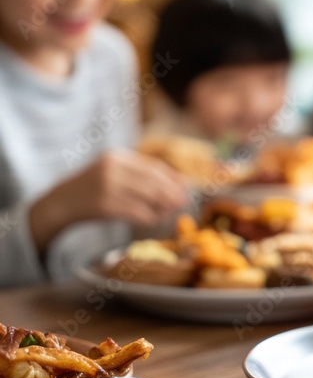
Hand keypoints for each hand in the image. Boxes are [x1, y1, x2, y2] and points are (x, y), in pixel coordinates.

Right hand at [29, 149, 187, 251]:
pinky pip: (135, 212)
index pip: (153, 166)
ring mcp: (107, 187)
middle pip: (152, 181)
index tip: (185, 188)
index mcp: (117, 157)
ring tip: (169, 212)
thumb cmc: (93, 188)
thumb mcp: (113, 172)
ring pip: (146, 197)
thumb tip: (176, 185)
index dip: (172, 178)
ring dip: (162, 206)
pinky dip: (149, 216)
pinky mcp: (104, 206)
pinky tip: (154, 219)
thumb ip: (139, 175)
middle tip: (182, 202)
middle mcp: (113, 168)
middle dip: (171, 193)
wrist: (61, 201)